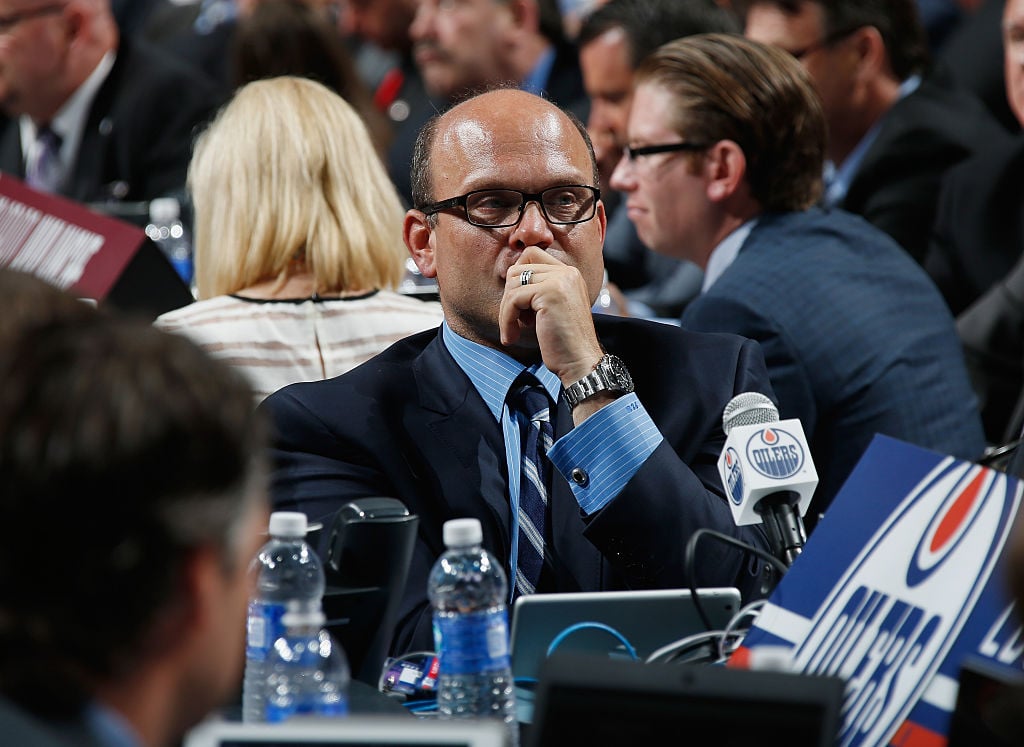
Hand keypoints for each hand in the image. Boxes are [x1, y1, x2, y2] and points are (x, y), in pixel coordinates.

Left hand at [499, 246, 603, 384]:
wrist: (580, 363)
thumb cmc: (563, 343)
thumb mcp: (551, 308)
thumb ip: (538, 290)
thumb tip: (509, 278)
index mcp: (569, 274)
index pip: (530, 256)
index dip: (517, 279)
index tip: (518, 306)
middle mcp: (567, 272)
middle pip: (517, 269)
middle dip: (509, 297)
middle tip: (515, 321)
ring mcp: (560, 280)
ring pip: (512, 283)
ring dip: (506, 311)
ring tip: (514, 331)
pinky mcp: (550, 293)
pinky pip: (513, 299)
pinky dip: (507, 319)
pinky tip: (512, 337)